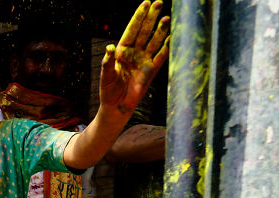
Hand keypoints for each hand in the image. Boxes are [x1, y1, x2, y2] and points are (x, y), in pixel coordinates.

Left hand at [100, 1, 169, 115]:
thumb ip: (108, 63)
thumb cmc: (108, 91)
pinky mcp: (151, 71)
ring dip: (161, 30)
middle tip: (159, 3)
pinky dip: (167, 48)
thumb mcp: (106, 76)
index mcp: (122, 51)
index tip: (146, 3)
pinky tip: (172, 37)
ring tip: (167, 18)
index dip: (139, 17)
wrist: (117, 107)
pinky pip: (161, 57)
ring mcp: (144, 61)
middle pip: (145, 32)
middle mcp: (134, 53)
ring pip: (154, 42)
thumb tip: (109, 47)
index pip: (132, 30)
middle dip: (151, 18)